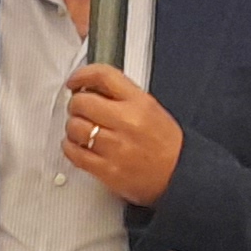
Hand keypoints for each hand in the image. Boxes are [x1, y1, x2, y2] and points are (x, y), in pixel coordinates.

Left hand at [63, 66, 182, 206]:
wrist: (179, 175)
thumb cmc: (166, 144)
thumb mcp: (151, 109)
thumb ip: (122, 96)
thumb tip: (91, 86)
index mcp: (140, 103)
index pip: (104, 76)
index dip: (82, 75)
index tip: (75, 81)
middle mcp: (127, 122)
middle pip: (82, 102)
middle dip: (75, 104)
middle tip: (79, 109)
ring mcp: (116, 147)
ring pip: (75, 127)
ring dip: (72, 127)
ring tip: (79, 130)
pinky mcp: (107, 170)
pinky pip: (75, 153)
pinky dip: (70, 147)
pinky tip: (77, 145)